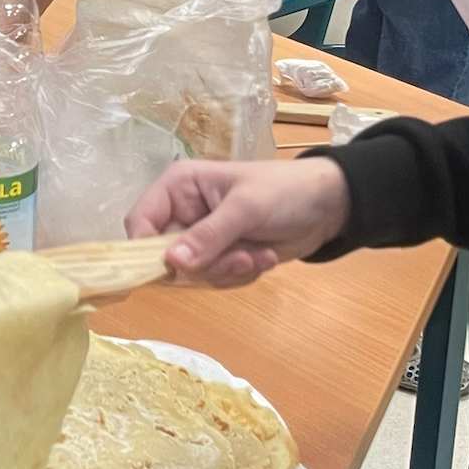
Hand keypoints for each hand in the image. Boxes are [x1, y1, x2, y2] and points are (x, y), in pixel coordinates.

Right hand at [125, 157, 351, 285]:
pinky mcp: (220, 258)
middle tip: (239, 259)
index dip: (146, 250)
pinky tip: (263, 257)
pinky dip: (239, 275)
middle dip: (204, 265)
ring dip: (227, 271)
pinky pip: (213, 280)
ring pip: (191, 274)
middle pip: (164, 257)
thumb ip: (208, 236)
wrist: (328, 206)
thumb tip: (170, 264)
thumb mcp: (246, 208)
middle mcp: (182, 213)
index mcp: (178, 187)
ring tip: (257, 255)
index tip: (172, 270)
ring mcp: (202, 238)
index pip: (140, 223)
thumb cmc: (284, 191)